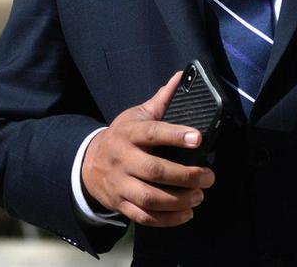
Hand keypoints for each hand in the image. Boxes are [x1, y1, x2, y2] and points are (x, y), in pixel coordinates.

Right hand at [80, 71, 214, 226]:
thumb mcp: (137, 115)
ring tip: (200, 196)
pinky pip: (144, 216)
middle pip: (154, 170)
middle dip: (185, 175)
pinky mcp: (120, 204)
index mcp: (129, 133)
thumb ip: (161, 100)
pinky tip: (186, 214)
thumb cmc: (122, 136)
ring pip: (149, 197)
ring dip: (178, 200)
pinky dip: (167, 219)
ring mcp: (120, 184)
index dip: (175, 135)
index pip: (152, 132)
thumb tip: (180, 76)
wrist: (88, 163)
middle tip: (208, 176)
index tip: (198, 138)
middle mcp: (123, 159)